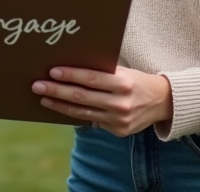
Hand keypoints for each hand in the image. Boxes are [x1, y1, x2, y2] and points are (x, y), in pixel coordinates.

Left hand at [32, 66, 172, 136]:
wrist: (162, 101)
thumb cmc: (136, 79)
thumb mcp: (123, 71)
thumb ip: (102, 72)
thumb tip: (70, 69)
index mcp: (124, 83)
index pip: (91, 78)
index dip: (70, 75)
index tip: (52, 71)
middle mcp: (121, 102)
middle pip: (82, 96)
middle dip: (57, 90)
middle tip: (37, 85)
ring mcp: (119, 119)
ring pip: (83, 112)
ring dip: (60, 104)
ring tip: (44, 97)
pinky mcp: (118, 131)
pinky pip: (91, 121)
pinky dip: (75, 114)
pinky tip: (62, 107)